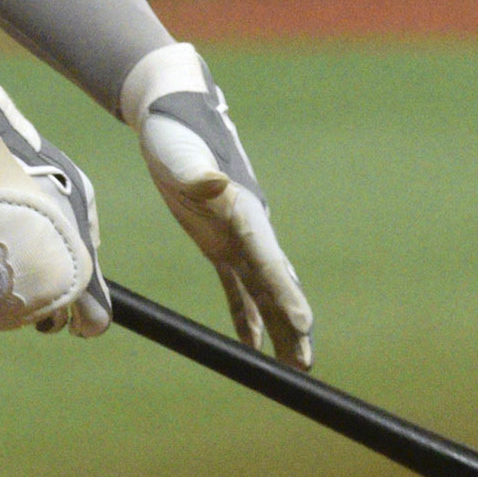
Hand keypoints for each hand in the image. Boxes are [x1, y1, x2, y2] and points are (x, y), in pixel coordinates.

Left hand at [119, 42, 310, 365]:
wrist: (173, 110)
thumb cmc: (174, 129)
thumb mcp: (179, 150)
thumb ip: (195, 170)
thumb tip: (213, 182)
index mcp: (244, 210)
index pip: (268, 261)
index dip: (286, 295)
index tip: (303, 325)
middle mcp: (248, 228)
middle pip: (275, 285)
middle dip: (292, 325)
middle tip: (304, 365)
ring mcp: (236, 236)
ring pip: (262, 292)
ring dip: (277, 327)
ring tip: (291, 365)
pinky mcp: (217, 241)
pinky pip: (237, 286)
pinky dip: (245, 315)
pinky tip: (251, 344)